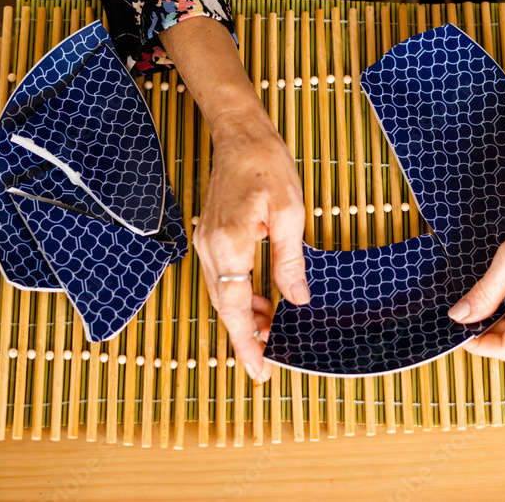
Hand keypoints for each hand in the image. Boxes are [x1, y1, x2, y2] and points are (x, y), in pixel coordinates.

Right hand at [192, 114, 308, 381]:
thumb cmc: (266, 165)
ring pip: (221, 294)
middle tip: (270, 361)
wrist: (240, 135)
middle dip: (247, 336)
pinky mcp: (210, 236)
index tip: (259, 370)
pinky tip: (261, 301)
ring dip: (244, 316)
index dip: (247, 343)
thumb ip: (289, 261)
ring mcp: (206, 242)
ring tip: (273, 332)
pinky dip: (238, 296)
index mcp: (230, 245)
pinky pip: (221, 277)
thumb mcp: (290, 213)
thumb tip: (297, 300)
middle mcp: (210, 248)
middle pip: (224, 307)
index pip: (235, 307)